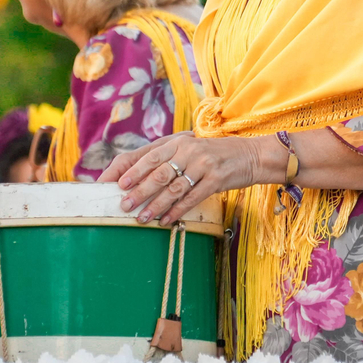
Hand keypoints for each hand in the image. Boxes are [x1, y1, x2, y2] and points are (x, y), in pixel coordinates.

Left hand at [98, 132, 264, 225]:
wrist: (251, 155)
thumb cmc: (213, 156)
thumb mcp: (190, 150)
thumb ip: (167, 158)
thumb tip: (136, 178)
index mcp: (177, 141)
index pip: (146, 156)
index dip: (128, 170)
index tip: (111, 184)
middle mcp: (187, 150)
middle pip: (157, 172)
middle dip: (138, 190)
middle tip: (123, 205)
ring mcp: (202, 164)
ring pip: (173, 187)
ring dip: (155, 205)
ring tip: (142, 218)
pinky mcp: (216, 179)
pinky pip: (191, 197)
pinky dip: (176, 210)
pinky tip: (165, 220)